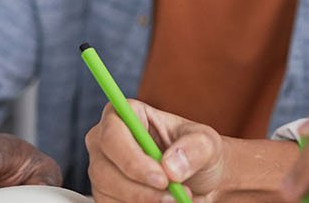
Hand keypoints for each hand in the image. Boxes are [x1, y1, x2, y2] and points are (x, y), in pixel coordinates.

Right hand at [85, 99, 225, 201]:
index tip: (162, 179)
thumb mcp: (207, 143)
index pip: (113, 134)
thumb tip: (170, 165)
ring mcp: (101, 169)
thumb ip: (194, 148)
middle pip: (104, 169)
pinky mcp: (103, 194)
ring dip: (143, 202)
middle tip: (175, 197)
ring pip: (106, 192)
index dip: (132, 160)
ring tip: (175, 199)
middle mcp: (105, 141)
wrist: (196, 180)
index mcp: (125, 115)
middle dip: (141, 189)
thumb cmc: (196, 153)